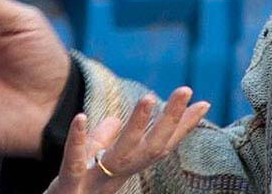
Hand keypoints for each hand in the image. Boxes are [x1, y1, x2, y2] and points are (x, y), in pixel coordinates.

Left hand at [45, 87, 209, 193]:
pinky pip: (74, 163)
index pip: (158, 145)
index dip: (181, 126)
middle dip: (170, 120)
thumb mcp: (87, 165)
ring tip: (148, 98)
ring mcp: (94, 184)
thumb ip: (99, 143)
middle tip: (186, 88)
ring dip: (136, 127)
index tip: (204, 103)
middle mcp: (115, 177)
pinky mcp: (68, 188)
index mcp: (123, 170)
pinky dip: (78, 141)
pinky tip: (81, 117)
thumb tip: (112, 119)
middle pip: (150, 149)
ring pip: (121, 156)